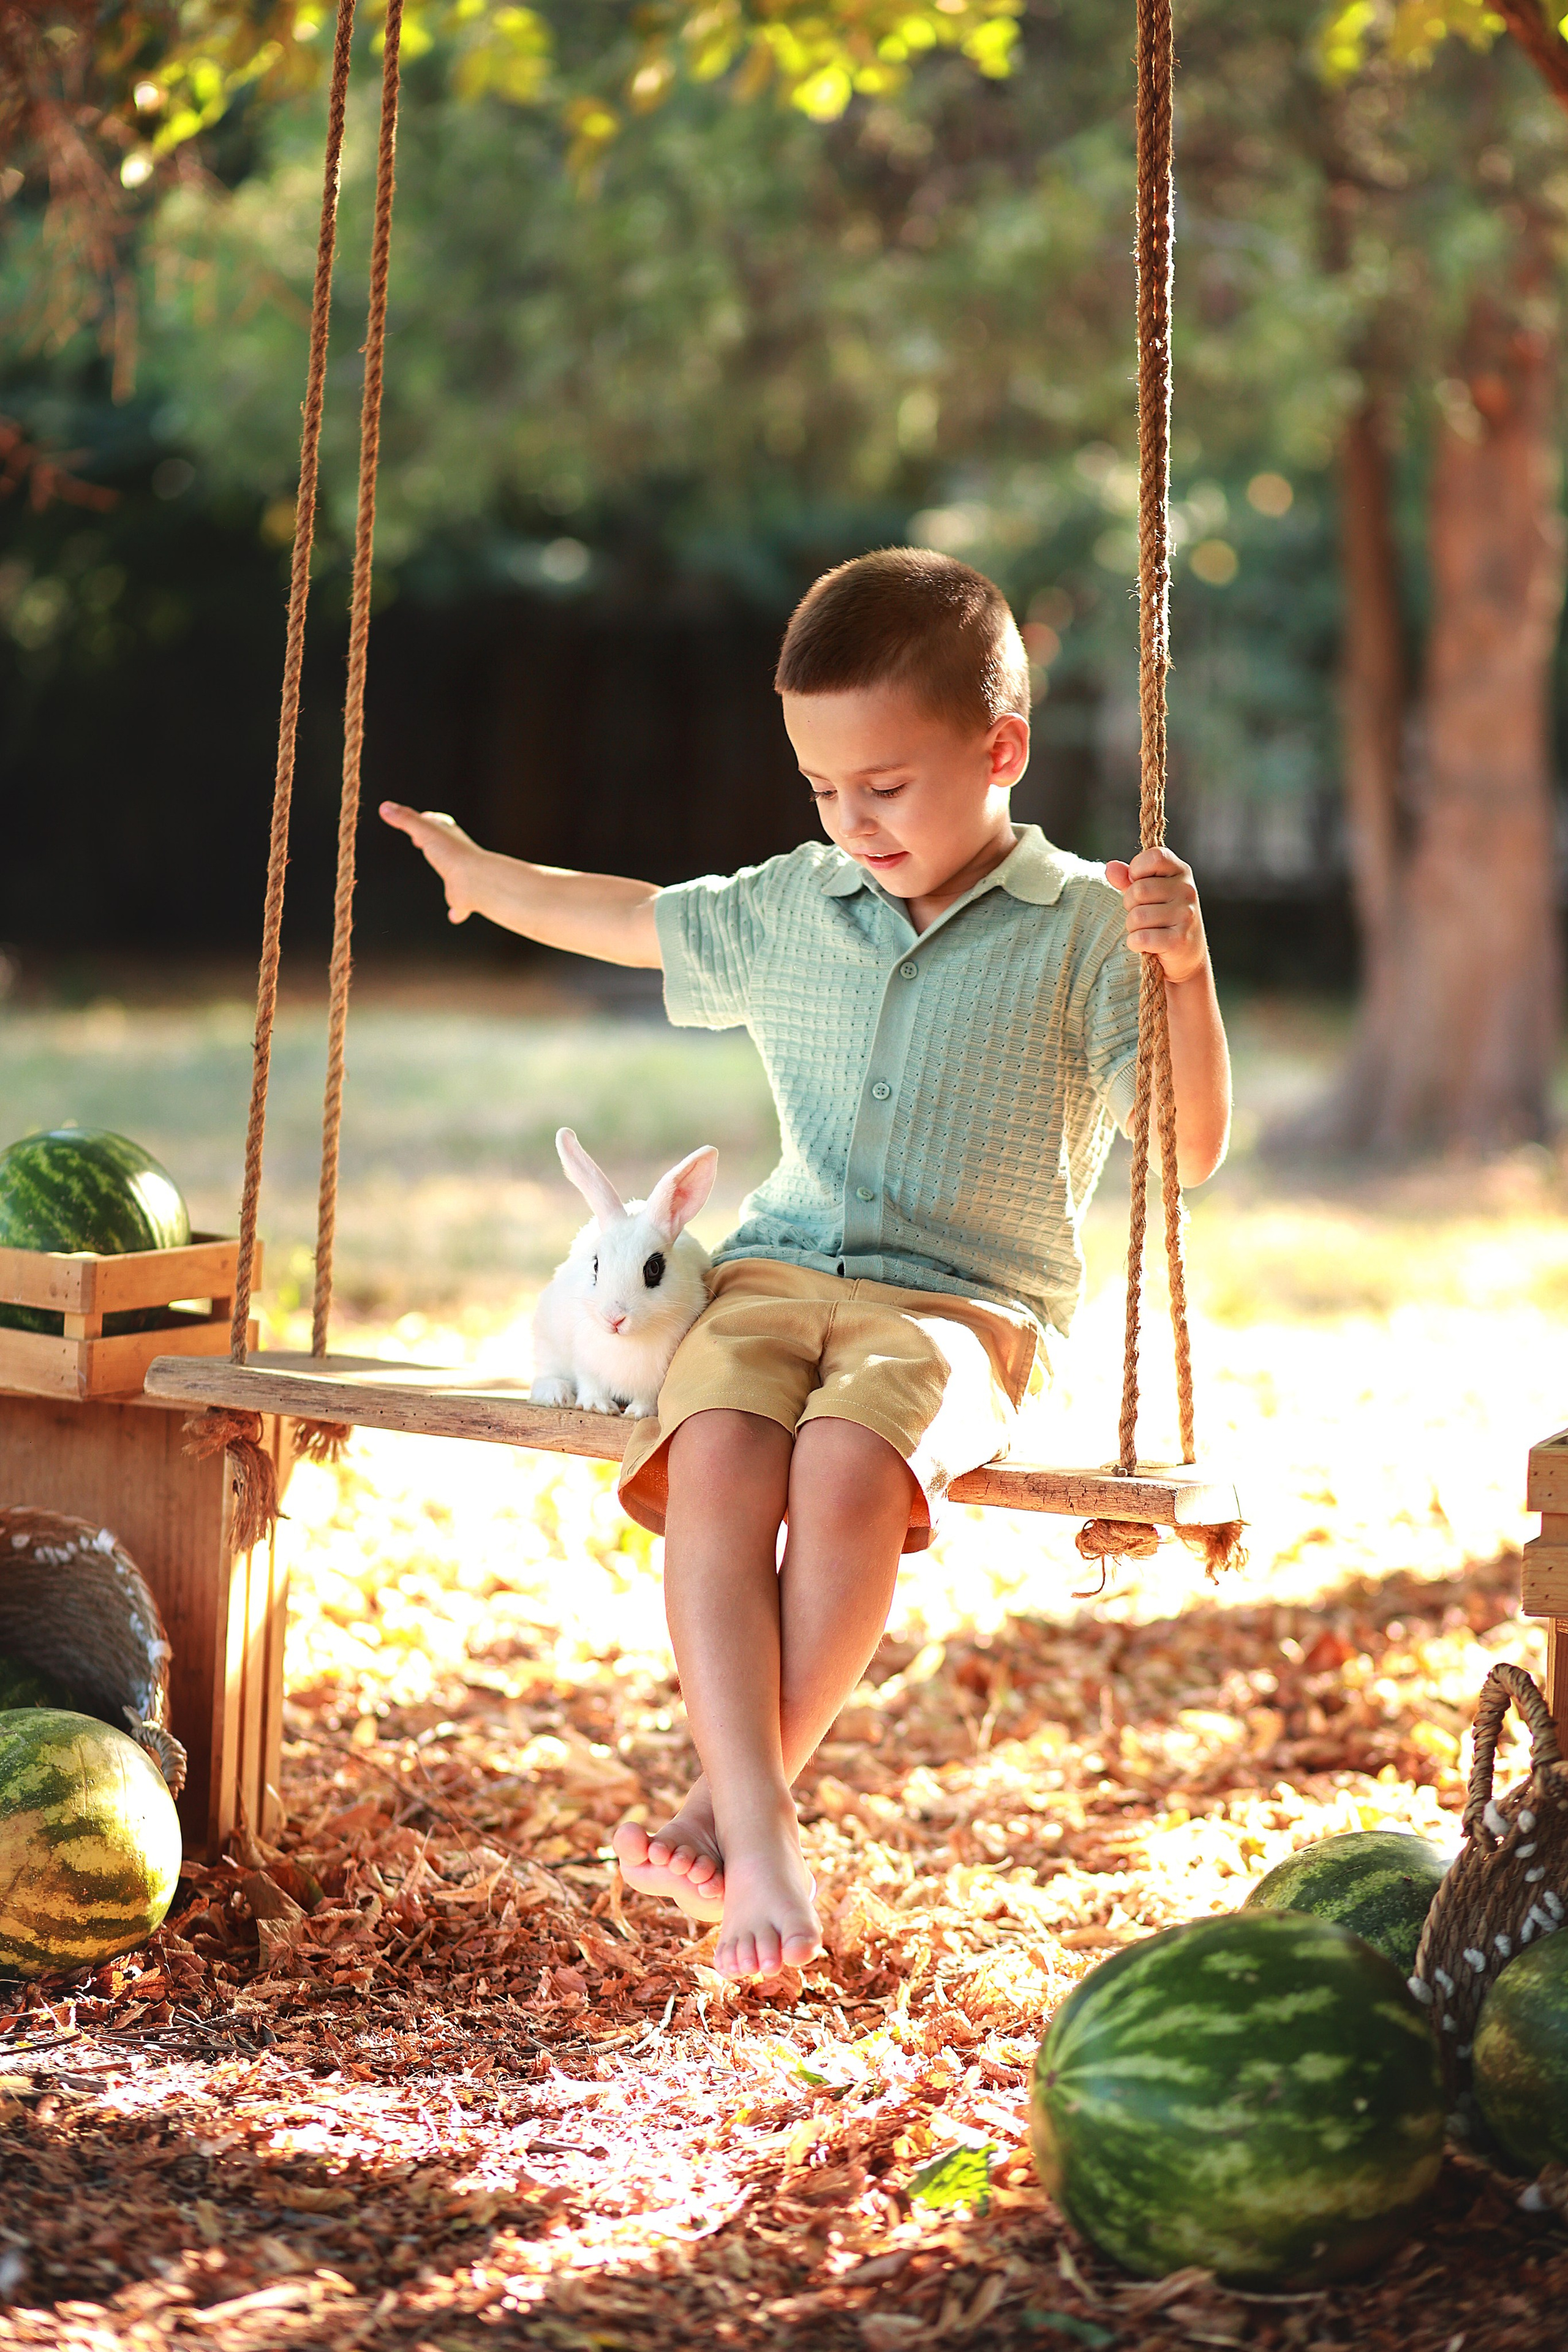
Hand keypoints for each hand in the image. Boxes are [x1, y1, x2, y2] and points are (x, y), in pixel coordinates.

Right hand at [379, 802, 481, 922]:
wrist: (475, 881)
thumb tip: (383, 807)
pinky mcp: (463, 898)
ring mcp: (462, 877)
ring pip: (455, 873)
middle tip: (421, 842)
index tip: (420, 820)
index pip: (438, 824)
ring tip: (444, 871)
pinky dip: (457, 911)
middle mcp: (457, 855)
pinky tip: (454, 917)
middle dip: (435, 843)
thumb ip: (405, 819)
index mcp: (449, 837)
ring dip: (450, 872)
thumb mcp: (424, 831)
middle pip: (445, 845)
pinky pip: (460, 905)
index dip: (427, 821)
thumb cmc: (451, 853)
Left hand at [1105, 845, 1208, 985]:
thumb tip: (1110, 867)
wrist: (1186, 955)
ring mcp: (1186, 915)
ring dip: (1132, 927)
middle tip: (1141, 914)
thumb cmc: (1162, 918)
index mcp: (1181, 871)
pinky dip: (1135, 943)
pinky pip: (1141, 937)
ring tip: (1145, 929)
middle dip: (1130, 905)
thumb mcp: (1147, 893)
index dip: (1137, 870)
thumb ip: (1128, 878)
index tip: (1138, 883)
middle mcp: (1187, 890)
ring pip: (1137, 916)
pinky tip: (1146, 944)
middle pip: (1139, 890)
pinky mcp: (1179, 941)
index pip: (1154, 856)